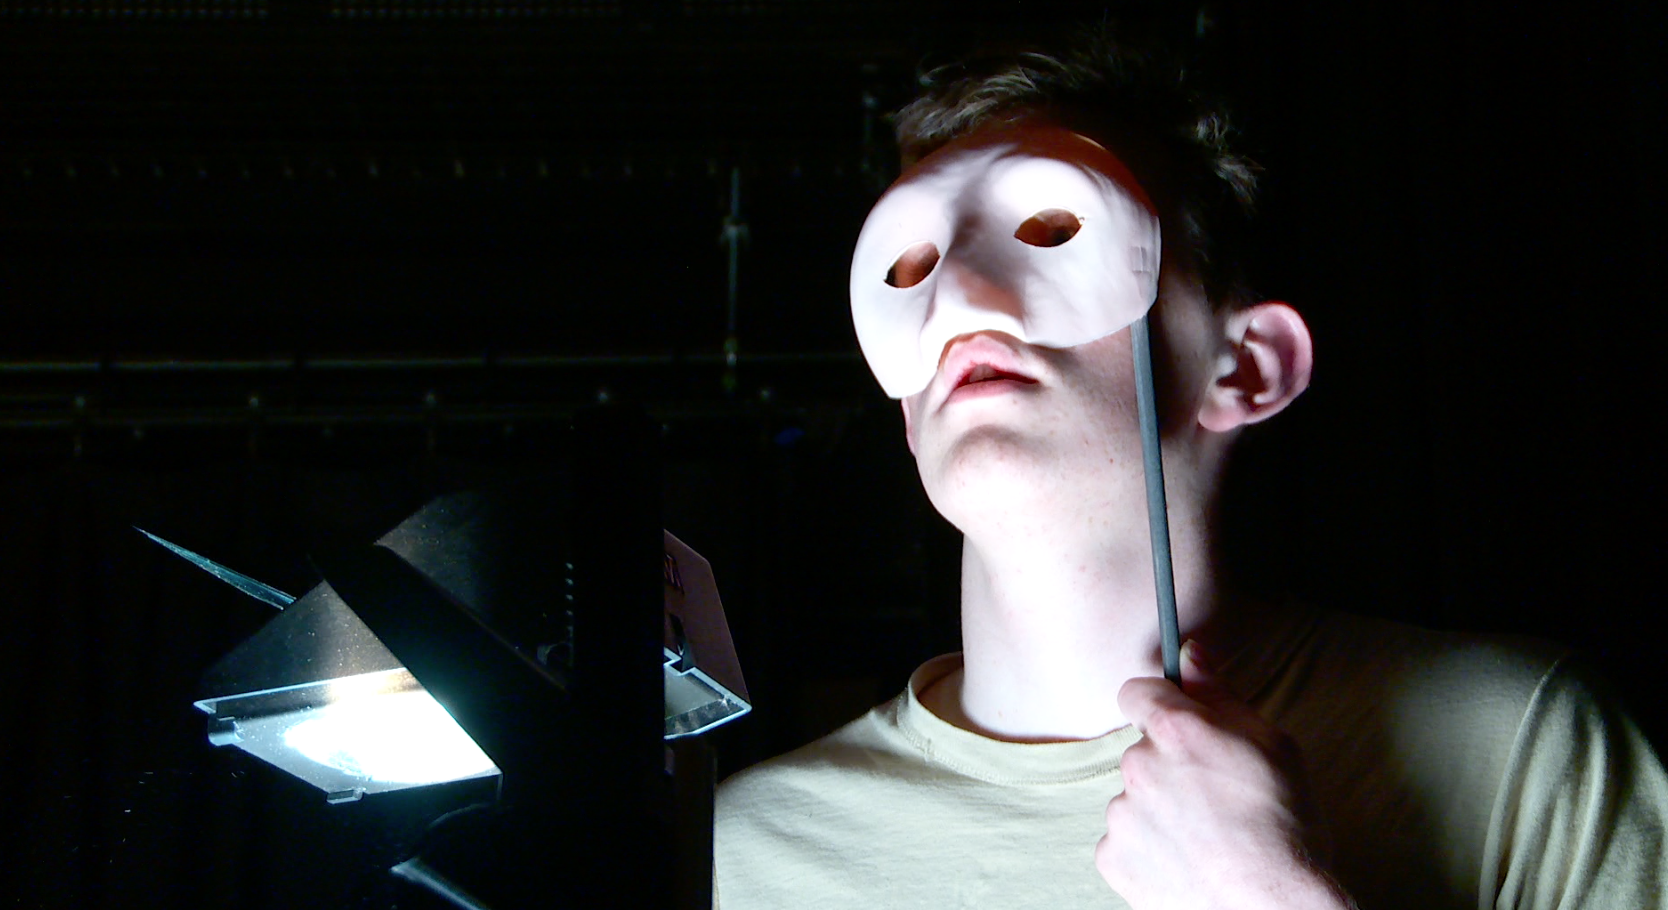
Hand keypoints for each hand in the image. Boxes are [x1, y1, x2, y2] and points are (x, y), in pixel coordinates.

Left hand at [1094, 641, 1352, 909]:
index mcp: (1177, 730)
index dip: (1157, 703)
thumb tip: (1191, 652)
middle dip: (1170, 764)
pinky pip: (1125, 840)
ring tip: (1206, 836)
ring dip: (1160, 808)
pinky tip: (1187, 860)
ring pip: (1135, 796)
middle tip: (1213, 795)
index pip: (1136, 691)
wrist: (1271, 908)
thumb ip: (1220, 694)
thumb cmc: (1286, 829)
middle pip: (1143, 750)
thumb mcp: (1274, 746)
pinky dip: (1149, 848)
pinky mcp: (1112, 856)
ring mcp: (1121, 813)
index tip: (1174, 719)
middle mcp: (1138, 765)